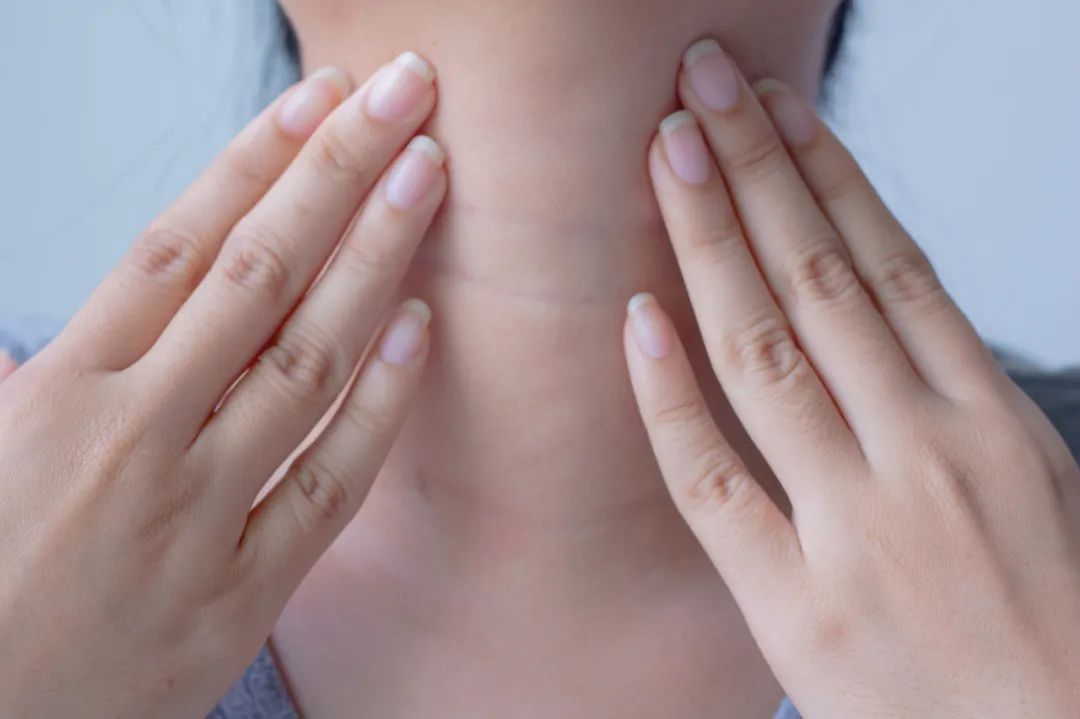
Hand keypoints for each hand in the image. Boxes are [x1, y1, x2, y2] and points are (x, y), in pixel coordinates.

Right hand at [0, 52, 444, 718]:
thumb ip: (19, 378)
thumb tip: (30, 336)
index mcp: (58, 394)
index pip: (177, 245)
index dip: (256, 161)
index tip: (318, 100)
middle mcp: (134, 436)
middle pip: (258, 274)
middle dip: (338, 174)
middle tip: (406, 96)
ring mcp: (198, 512)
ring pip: (307, 358)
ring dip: (376, 258)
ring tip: (428, 176)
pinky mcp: (247, 589)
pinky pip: (331, 481)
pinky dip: (382, 403)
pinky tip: (423, 328)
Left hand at [625, 38, 1079, 716]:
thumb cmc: (1056, 627)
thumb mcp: (1038, 489)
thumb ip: (958, 402)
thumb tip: (889, 318)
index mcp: (995, 423)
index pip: (892, 265)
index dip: (828, 175)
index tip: (779, 109)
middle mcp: (926, 455)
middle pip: (821, 280)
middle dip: (755, 171)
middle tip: (701, 89)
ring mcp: (858, 526)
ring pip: (766, 351)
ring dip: (710, 240)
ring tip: (668, 152)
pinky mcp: (794, 603)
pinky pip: (714, 479)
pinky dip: (670, 395)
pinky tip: (638, 315)